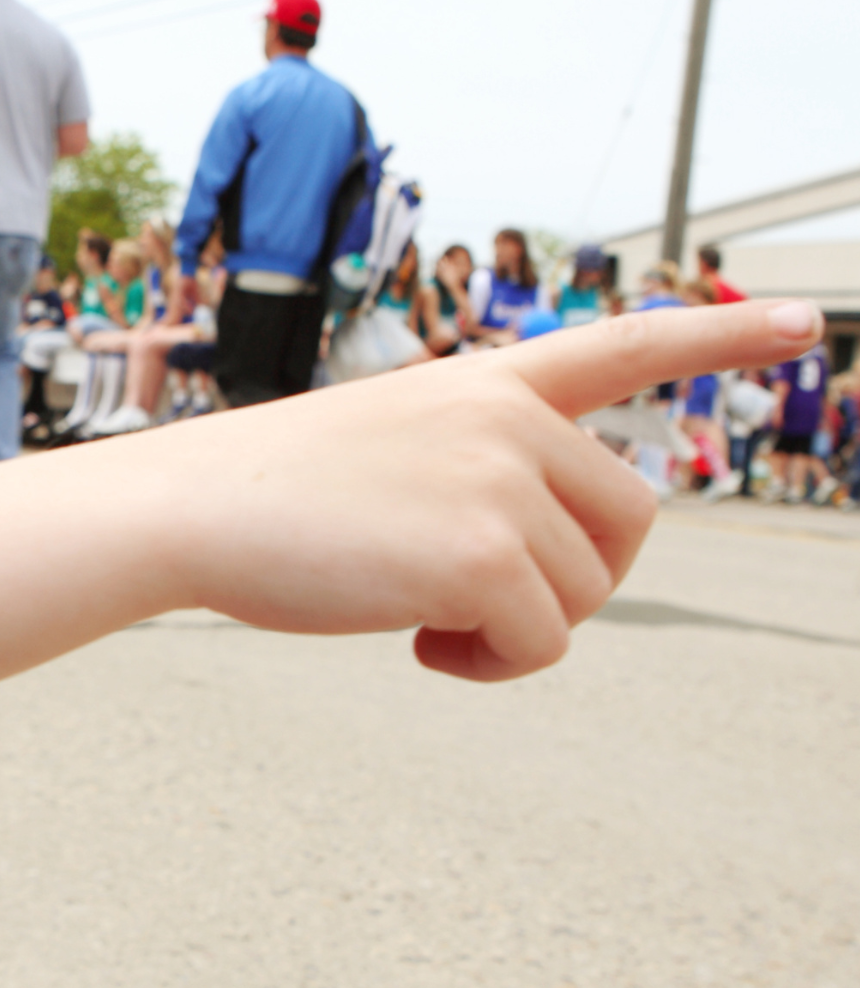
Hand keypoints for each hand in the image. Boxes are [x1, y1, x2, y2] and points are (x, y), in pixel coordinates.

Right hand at [170, 299, 822, 681]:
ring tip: (418, 615)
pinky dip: (486, 664)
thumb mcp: (389, 450)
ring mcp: (502, 481)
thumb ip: (480, 474)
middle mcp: (510, 419)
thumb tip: (541, 575)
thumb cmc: (269, 494)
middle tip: (472, 599)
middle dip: (567, 579)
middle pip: (625, 525)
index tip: (806, 323)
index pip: (624, 344)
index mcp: (487, 385)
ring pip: (584, 594)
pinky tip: (415, 644)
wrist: (189, 506)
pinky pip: (540, 644)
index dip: (720, 335)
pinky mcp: (485, 555)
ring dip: (511, 625)